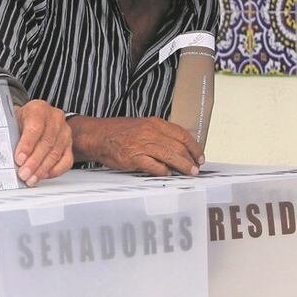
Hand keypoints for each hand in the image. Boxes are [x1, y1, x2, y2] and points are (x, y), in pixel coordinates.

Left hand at [13, 100, 72, 185]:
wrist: (37, 117)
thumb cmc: (23, 120)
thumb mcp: (13, 119)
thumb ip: (9, 132)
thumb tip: (2, 152)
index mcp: (39, 109)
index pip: (35, 127)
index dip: (27, 145)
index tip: (19, 159)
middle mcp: (55, 118)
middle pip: (46, 142)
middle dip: (34, 162)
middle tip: (23, 174)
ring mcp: (64, 131)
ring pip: (56, 153)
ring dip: (42, 169)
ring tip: (31, 179)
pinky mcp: (69, 144)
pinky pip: (66, 160)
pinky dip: (55, 171)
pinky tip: (43, 175)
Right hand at [69, 116, 203, 175]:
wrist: (97, 136)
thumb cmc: (118, 132)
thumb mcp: (141, 125)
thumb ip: (159, 134)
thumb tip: (177, 147)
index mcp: (154, 123)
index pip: (182, 134)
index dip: (194, 146)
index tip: (199, 155)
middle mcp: (150, 132)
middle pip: (179, 147)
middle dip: (191, 159)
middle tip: (196, 168)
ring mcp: (142, 145)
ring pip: (170, 156)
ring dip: (182, 166)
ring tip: (189, 173)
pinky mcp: (134, 158)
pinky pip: (155, 166)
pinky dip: (164, 171)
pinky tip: (168, 173)